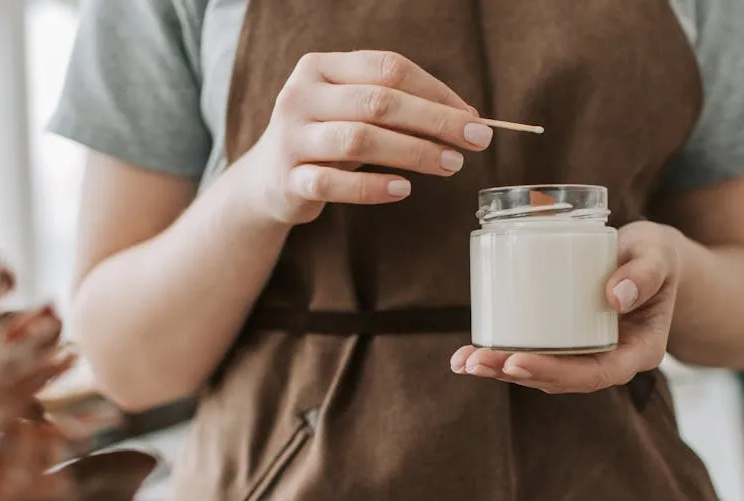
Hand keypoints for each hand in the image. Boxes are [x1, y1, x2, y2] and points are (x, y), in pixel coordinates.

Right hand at [235, 50, 493, 224]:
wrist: (267, 181)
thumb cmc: (327, 140)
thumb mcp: (354, 113)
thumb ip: (400, 109)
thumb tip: (469, 119)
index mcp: (320, 67)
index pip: (388, 68)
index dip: (436, 91)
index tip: (473, 117)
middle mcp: (300, 96)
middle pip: (379, 102)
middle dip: (435, 121)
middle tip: (476, 141)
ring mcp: (291, 139)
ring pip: (359, 140)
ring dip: (413, 153)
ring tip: (450, 165)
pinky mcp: (288, 180)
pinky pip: (334, 184)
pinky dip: (373, 187)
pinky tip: (404, 189)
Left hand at [450, 221, 684, 393]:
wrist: (649, 256)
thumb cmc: (655, 254)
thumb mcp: (658, 255)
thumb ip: (645, 272)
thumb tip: (616, 297)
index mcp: (639, 351)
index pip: (595, 374)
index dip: (554, 373)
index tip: (516, 362)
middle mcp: (610, 360)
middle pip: (560, 379)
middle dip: (515, 373)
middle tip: (477, 362)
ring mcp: (586, 353)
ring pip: (542, 371)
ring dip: (500, 369)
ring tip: (463, 361)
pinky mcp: (566, 340)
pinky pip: (534, 352)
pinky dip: (502, 354)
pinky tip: (468, 353)